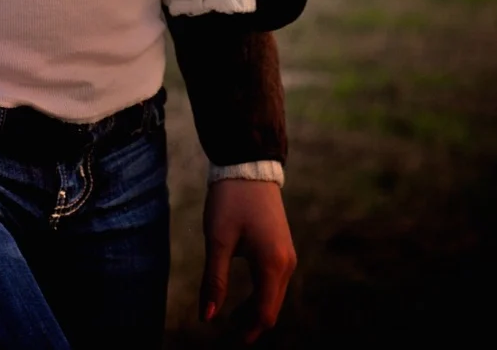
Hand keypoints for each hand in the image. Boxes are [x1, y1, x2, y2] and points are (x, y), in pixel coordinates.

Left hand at [199, 180, 296, 341]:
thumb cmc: (230, 200)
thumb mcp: (217, 240)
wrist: (247, 164)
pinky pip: (276, 281)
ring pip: (275, 295)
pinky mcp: (283, 246)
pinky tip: (244, 295)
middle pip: (272, 308)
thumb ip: (215, 281)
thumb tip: (208, 317)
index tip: (228, 339)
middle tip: (226, 332)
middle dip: (251, 323)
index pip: (264, 313)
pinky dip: (262, 294)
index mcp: (271, 264)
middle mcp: (286, 263)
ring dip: (256, 309)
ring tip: (232, 317)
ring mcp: (287, 254)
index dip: (247, 331)